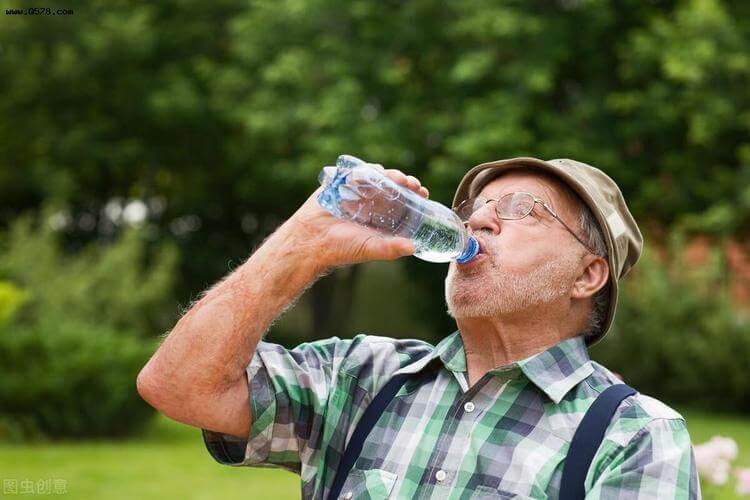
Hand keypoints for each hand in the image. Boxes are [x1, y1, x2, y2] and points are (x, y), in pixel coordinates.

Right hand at [284, 163, 429, 270]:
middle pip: (392, 186)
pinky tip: (374, 173)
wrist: (311, 240)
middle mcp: (370, 203)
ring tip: (397, 178)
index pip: (402, 202)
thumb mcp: (370, 248)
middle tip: (412, 184)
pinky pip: (356, 172)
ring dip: (389, 175)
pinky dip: (365, 171)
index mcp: (380, 217)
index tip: (423, 192)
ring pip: (376, 177)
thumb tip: (413, 248)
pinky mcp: (340, 184)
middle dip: (404, 182)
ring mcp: (355, 192)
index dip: (413, 195)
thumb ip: (390, 249)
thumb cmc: (341, 248)